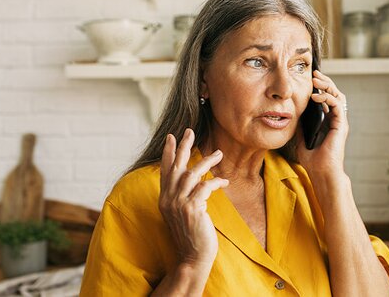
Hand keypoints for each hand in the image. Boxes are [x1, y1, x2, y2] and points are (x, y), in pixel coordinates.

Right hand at [159, 128, 228, 268]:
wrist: (192, 258)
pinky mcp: (191, 209)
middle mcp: (168, 199)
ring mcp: (178, 204)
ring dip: (206, 161)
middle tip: (189, 131)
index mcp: (164, 199)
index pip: (164, 170)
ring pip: (191, 173)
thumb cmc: (191, 236)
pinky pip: (204, 187)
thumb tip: (193, 180)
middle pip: (175, 166)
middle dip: (182, 146)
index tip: (171, 137)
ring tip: (219, 153)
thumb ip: (183, 197)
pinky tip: (224, 182)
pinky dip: (215, 182)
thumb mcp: (182, 213)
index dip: (168, 153)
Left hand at [296, 70, 348, 175]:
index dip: (320, 87)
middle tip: (314, 73)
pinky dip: (327, 97)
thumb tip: (293, 112)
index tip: (309, 79)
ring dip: (327, 86)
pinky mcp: (341, 125)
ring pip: (338, 96)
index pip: (326, 98)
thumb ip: (301, 124)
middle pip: (334, 94)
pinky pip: (337, 105)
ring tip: (316, 80)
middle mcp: (335, 120)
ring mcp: (340, 122)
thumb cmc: (312, 159)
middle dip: (324, 82)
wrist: (320, 172)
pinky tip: (316, 96)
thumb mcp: (301, 137)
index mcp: (327, 121)